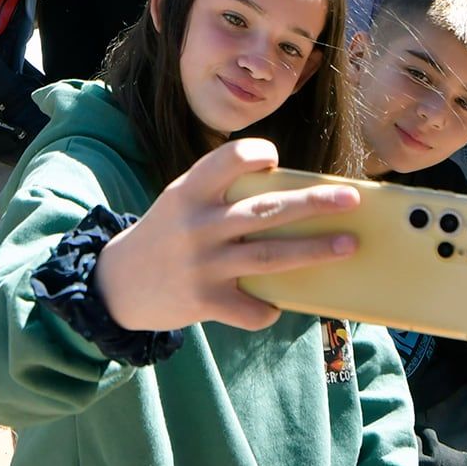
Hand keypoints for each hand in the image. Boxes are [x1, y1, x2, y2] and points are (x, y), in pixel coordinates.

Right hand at [94, 139, 359, 332]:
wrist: (115, 284)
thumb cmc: (166, 236)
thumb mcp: (181, 204)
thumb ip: (222, 198)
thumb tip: (293, 202)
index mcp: (189, 192)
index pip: (230, 159)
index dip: (257, 155)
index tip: (276, 161)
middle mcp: (197, 225)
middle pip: (266, 211)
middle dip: (314, 203)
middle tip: (351, 199)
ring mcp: (202, 265)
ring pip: (270, 257)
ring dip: (314, 251)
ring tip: (348, 245)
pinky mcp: (203, 301)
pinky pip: (250, 309)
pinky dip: (268, 310)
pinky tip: (274, 307)